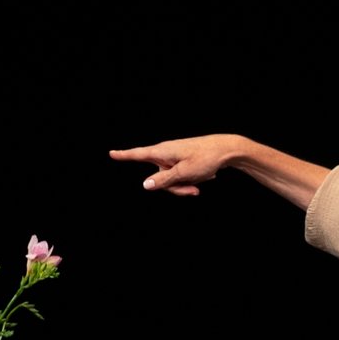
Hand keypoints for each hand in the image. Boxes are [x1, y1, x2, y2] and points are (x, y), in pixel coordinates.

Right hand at [109, 136, 246, 195]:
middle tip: (193, 190)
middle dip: (174, 187)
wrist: (227, 150)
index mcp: (163, 152)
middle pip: (159, 177)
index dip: (124, 155)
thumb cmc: (205, 158)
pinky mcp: (183, 160)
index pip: (138, 154)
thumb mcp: (184, 173)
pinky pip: (180, 175)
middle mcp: (166, 152)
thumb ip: (164, 180)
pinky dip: (190, 179)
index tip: (111, 153)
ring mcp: (175, 156)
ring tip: (199, 184)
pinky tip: (205, 177)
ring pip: (171, 179)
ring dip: (184, 185)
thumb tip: (145, 185)